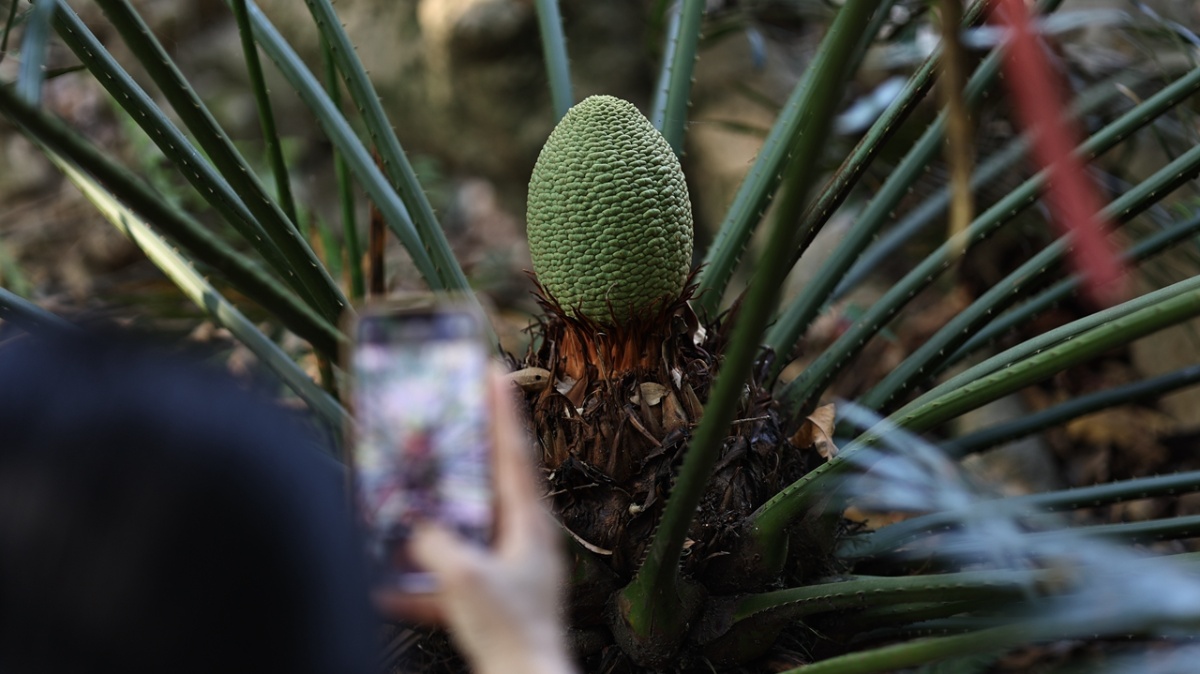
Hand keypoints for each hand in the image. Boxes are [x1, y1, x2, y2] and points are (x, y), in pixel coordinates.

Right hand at [375, 366, 573, 673]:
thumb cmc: (510, 632)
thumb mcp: (464, 578)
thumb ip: (436, 544)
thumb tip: (416, 528)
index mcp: (529, 524)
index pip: (514, 454)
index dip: (503, 410)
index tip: (495, 370)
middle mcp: (525, 540)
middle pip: (495, 483)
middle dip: (470, 454)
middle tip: (450, 420)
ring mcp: (512, 569)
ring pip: (472, 527)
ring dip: (440, 515)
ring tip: (409, 500)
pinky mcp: (495, 599)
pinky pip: (453, 576)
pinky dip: (423, 581)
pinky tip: (388, 592)